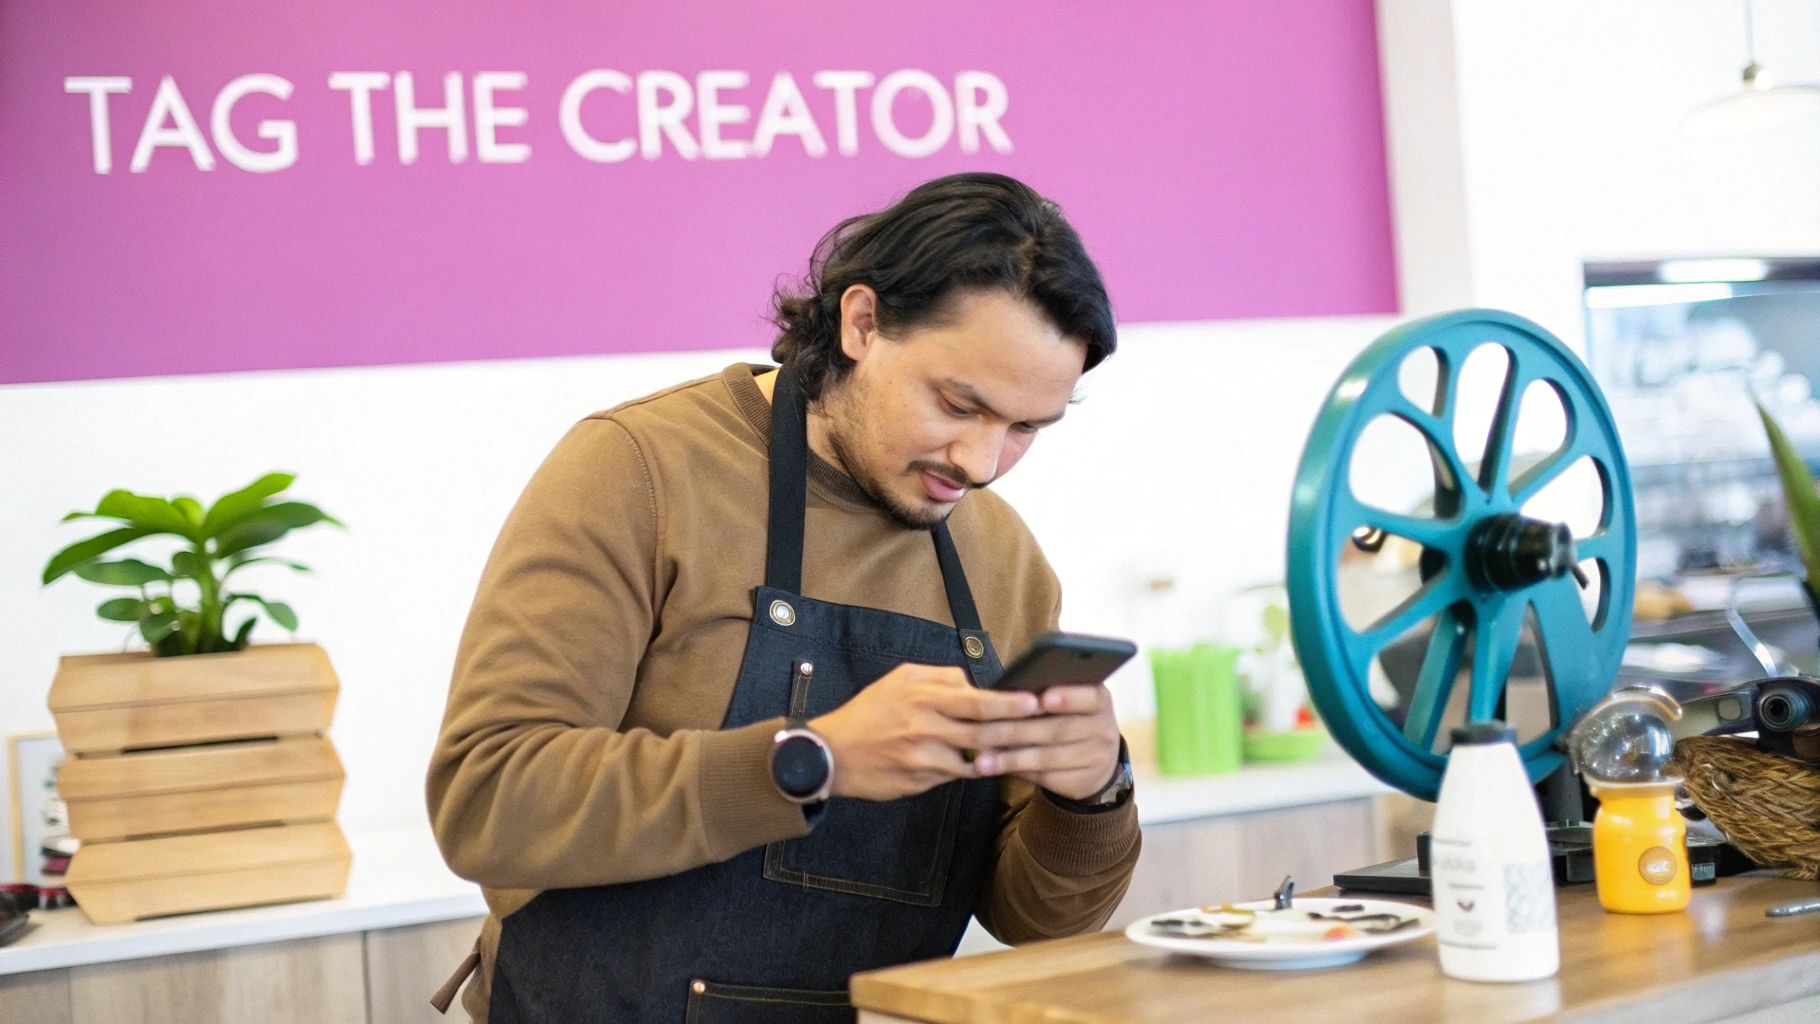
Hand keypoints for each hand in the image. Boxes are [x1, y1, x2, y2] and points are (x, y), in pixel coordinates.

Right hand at [809, 663, 1041, 800]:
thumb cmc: (869, 713)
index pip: (975, 700)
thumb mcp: (899, 680)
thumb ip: (939, 677)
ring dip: (1003, 754)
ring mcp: (923, 757)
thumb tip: (973, 682)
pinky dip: (976, 770)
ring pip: (974, 758)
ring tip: (1029, 749)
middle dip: (1019, 730)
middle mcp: (924, 726)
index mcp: (921, 696)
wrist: (831, 754)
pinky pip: (956, 775)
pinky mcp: (920, 781)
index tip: (1035, 700)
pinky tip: (993, 765)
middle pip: (982, 732)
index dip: (1008, 703)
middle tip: (1047, 727)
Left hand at [972, 685, 1120, 801]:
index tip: (1043, 698)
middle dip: (1016, 730)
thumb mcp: (1069, 701)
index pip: (1090, 697)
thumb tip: (1002, 694)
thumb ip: (1044, 695)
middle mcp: (1104, 729)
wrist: (1096, 759)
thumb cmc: (1069, 717)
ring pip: (1047, 757)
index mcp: (1100, 700)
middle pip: (1058, 730)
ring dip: (1010, 758)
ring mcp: (1096, 758)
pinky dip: (1017, 771)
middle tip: (982, 730)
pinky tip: (995, 768)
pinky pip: (1046, 777)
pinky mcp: (1082, 782)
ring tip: (981, 759)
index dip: (1068, 698)